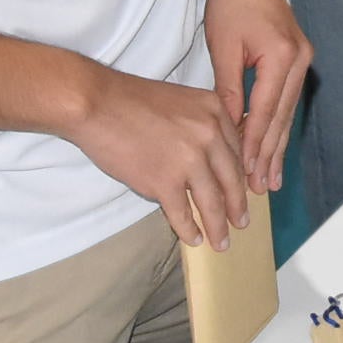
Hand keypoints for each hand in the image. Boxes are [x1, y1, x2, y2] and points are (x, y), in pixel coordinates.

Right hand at [64, 64, 251, 248]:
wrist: (98, 105)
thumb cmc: (132, 101)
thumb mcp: (181, 101)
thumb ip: (201, 125)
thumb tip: (210, 158)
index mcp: (215, 111)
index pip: (236, 151)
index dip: (240, 176)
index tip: (243, 191)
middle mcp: (209, 134)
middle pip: (231, 179)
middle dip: (238, 206)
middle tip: (242, 222)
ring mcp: (189, 160)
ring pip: (211, 201)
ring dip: (218, 226)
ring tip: (222, 241)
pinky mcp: (165, 181)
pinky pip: (183, 213)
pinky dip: (189, 230)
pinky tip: (194, 239)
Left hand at [203, 0, 310, 195]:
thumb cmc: (230, 3)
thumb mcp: (222, 48)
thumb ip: (227, 90)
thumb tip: (229, 130)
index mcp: (280, 56)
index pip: (265, 111)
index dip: (254, 145)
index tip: (245, 174)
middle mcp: (298, 59)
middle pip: (283, 117)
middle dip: (270, 154)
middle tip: (262, 188)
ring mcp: (302, 58)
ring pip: (288, 111)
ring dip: (277, 144)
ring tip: (270, 177)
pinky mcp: (297, 57)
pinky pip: (287, 99)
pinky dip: (278, 123)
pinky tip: (272, 145)